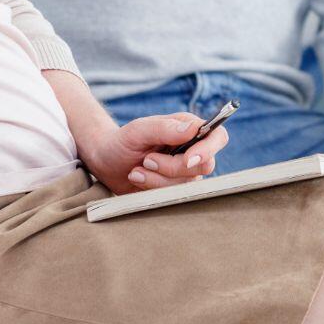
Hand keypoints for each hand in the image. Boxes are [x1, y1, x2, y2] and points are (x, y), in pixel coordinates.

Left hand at [76, 112, 227, 195]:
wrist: (105, 161)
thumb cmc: (122, 141)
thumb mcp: (138, 130)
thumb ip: (164, 128)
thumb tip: (194, 129)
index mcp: (189, 129)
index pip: (218, 137)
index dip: (209, 149)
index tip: (187, 160)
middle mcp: (192, 150)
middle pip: (204, 165)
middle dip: (173, 167)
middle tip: (147, 160)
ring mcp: (184, 171)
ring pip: (187, 184)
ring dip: (157, 179)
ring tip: (137, 169)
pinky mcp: (173, 188)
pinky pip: (173, 195)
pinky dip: (152, 188)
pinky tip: (137, 178)